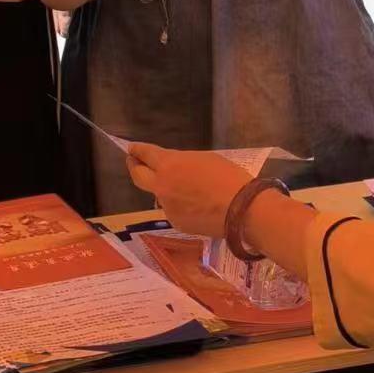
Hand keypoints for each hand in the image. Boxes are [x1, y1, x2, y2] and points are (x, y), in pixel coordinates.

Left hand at [125, 144, 251, 237]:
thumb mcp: (203, 159)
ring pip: (160, 196)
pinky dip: (180, 206)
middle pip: (138, 177)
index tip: (132, 148)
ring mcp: (167, 207)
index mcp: (168, 165)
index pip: (145, 154)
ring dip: (165, 190)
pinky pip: (174, 210)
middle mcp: (161, 186)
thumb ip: (182, 163)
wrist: (240, 210)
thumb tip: (175, 170)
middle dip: (134, 167)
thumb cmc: (227, 176)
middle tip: (134, 162)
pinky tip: (197, 206)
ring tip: (185, 188)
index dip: (137, 150)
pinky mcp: (177, 224)